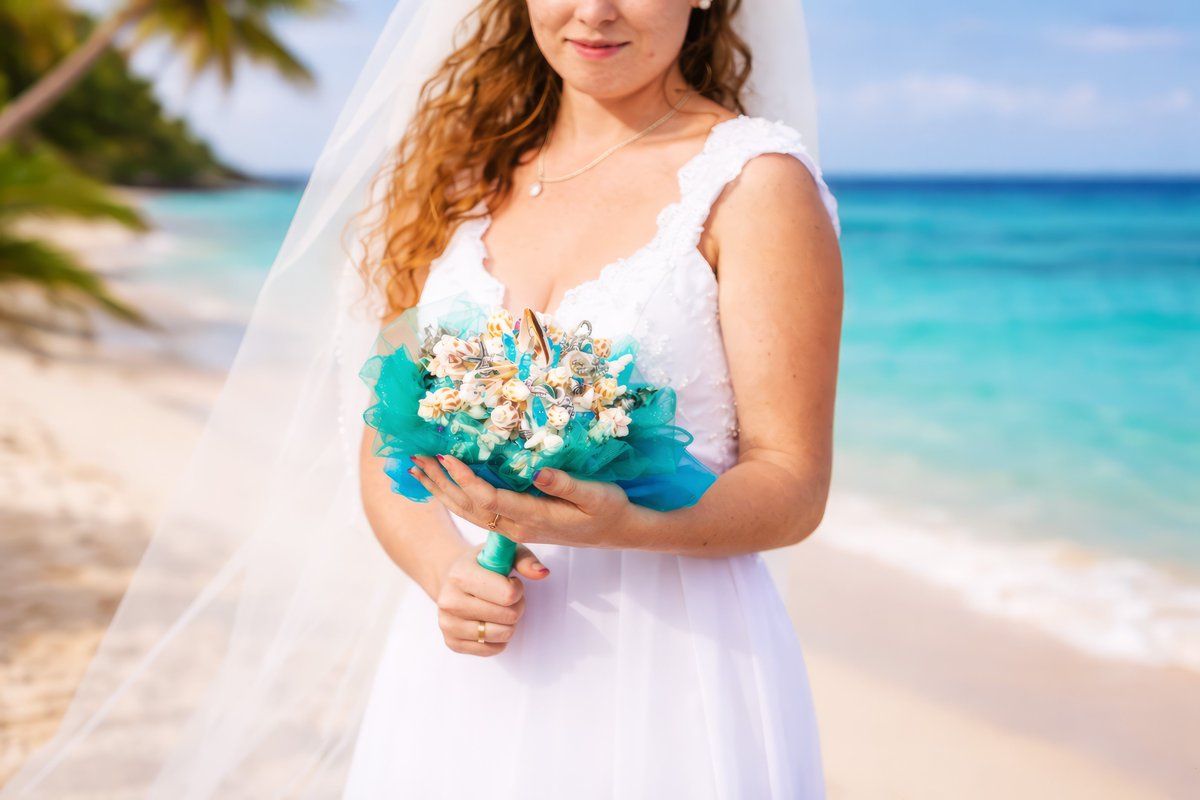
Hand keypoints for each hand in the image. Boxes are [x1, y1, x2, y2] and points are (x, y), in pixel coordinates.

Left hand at [408, 453, 639, 549]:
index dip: (464, 478)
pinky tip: (442, 482)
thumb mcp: (595, 496)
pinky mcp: (514, 522)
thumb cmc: (608, 510)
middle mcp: (516, 524)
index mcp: (532, 517)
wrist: (617, 533)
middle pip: (466, 505)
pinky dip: (453, 495)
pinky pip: (476, 510)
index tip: (445, 456)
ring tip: (415, 467)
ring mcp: (513, 526)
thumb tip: (537, 472)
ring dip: (440, 489)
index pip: (488, 499)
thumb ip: (565, 485)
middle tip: (414, 454)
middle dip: (439, 481)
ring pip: (466, 510)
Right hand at [434, 540, 548, 656]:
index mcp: (461, 574)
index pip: (508, 594)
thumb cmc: (481, 565)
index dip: (518, 589)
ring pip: (503, 634)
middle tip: (507, 597)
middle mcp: (449, 601)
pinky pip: (493, 649)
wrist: (451, 579)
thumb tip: (542, 573)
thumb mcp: (502, 553)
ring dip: (509, 622)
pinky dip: (498, 638)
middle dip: (517, 606)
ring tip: (499, 608)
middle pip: (509, 616)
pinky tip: (490, 621)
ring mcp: (448, 624)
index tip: (511, 582)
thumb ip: (524, 559)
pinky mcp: (452, 643)